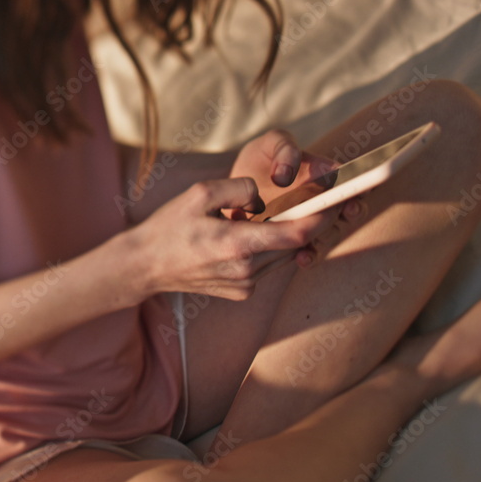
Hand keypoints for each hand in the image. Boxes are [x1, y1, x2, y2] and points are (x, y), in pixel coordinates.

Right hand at [128, 177, 338, 300]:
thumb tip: (264, 199)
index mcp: (238, 243)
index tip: (335, 201)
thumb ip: (241, 188)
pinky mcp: (241, 293)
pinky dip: (261, 251)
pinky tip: (237, 242)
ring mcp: (245, 285)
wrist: (145, 266)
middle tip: (307, 202)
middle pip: (293, 243)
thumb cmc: (169, 227)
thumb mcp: (200, 192)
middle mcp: (247, 269)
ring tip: (252, 222)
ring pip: (280, 255)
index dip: (322, 216)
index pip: (297, 232)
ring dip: (278, 237)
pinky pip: (265, 266)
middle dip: (302, 222)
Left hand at [228, 130, 366, 264]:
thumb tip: (285, 177)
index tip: (360, 187)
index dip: (363, 185)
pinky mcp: (296, 243)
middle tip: (347, 208)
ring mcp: (311, 224)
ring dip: (327, 235)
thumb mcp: (270, 144)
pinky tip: (302, 257)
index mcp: (327, 175)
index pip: (355, 180)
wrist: (237, 189)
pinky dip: (310, 257)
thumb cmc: (262, 160)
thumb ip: (284, 149)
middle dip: (352, 211)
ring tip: (314, 233)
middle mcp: (325, 202)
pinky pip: (310, 254)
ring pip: (330, 234)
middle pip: (350, 210)